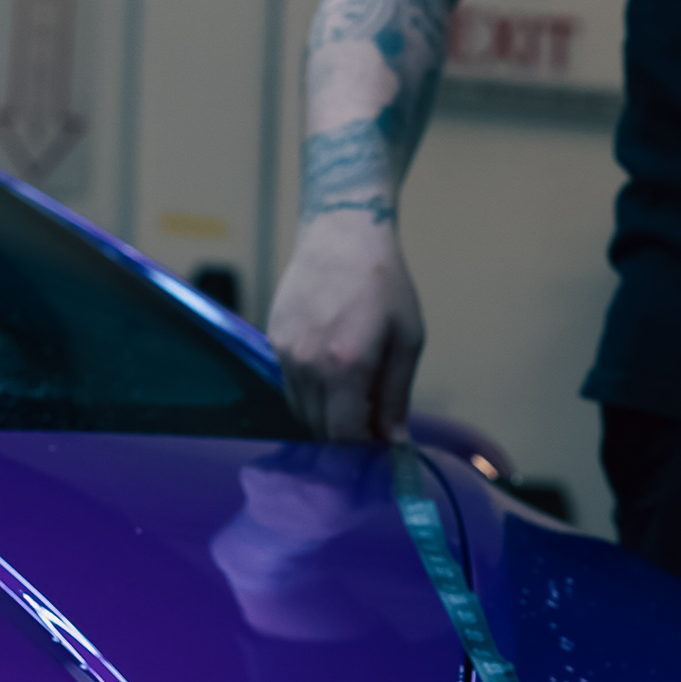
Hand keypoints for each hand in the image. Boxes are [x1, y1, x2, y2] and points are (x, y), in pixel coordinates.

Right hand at [268, 213, 424, 442]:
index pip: (344, 436)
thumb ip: (396, 396)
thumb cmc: (385, 283)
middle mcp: (308, 366)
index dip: (363, 450)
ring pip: (301, 410)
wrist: (342, 231)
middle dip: (346, 436)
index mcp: (346, 367)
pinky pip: (290, 384)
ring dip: (326, 415)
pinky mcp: (272, 340)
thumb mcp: (407, 339)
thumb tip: (393, 441)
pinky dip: (310, 392)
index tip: (380, 445)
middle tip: (371, 424)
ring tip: (353, 397)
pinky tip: (332, 373)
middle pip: (319, 429)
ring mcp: (285, 353)